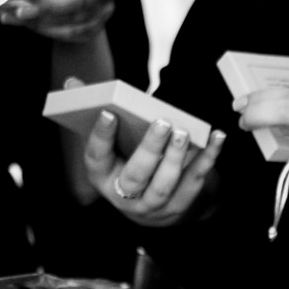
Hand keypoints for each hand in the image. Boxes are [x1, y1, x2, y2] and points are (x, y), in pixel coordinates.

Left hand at [0, 0, 119, 41]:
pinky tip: (34, 26)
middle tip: (21, 12)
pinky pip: (74, 34)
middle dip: (48, 7)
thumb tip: (18, 0)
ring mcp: (106, 8)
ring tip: (21, 18)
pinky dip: (51, 31)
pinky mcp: (99, 27)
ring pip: (74, 19)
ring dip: (44, 21)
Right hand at [80, 90, 221, 226]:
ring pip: (164, 185)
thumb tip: (71, 82)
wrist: (149, 204)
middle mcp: (124, 197)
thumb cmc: (125, 161)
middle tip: (162, 123)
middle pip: (135, 176)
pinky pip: (195, 183)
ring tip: (183, 132)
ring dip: (175, 159)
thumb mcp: (108, 143)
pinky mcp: (179, 206)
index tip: (108, 113)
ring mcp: (152, 206)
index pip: (96, 158)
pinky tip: (217, 138)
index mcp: (101, 176)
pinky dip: (208, 160)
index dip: (100, 136)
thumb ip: (93, 112)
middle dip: (149, 150)